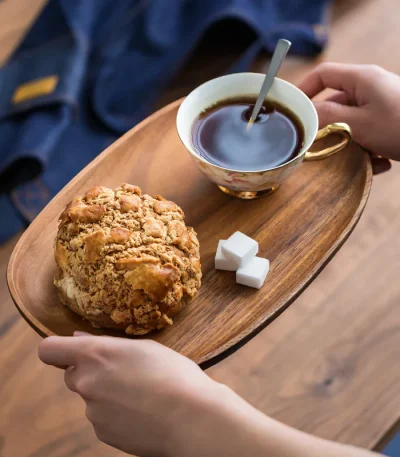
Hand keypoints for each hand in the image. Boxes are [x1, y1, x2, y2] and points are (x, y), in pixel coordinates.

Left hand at [39, 334, 218, 456]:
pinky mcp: (103, 433)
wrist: (191, 418)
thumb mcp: (144, 347)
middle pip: (72, 374)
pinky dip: (116, 414)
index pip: (50, 349)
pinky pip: (103, 418)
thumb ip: (108, 344)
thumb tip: (80, 340)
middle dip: (90, 372)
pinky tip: (141, 412)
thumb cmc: (173, 374)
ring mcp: (93, 411)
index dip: (57, 348)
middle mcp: (87, 382)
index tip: (71, 350)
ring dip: (107, 394)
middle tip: (122, 372)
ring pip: (91, 397)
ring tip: (141, 394)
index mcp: (96, 354)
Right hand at [298, 62, 399, 169]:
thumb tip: (305, 115)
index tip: (290, 109)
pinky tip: (379, 162)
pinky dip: (370, 150)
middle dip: (329, 128)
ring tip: (358, 157)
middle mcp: (371, 89)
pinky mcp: (390, 123)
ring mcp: (382, 107)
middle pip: (336, 104)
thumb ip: (327, 117)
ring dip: (350, 144)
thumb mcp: (358, 123)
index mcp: (362, 79)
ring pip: (352, 124)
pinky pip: (369, 134)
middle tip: (319, 146)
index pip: (324, 75)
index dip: (304, 89)